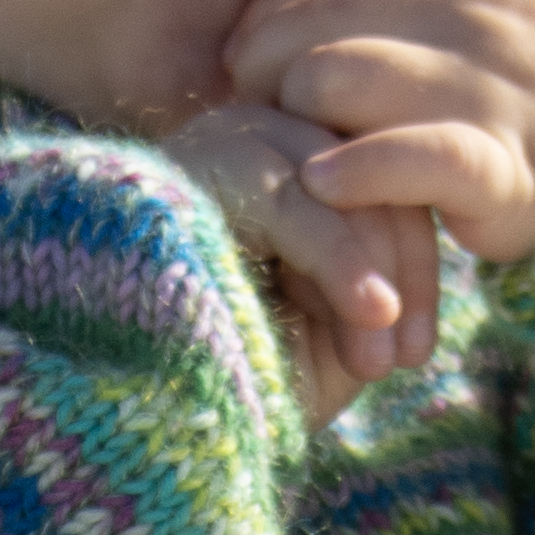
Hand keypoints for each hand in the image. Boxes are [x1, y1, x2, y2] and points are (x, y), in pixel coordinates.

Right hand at [155, 99, 442, 424]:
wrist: (118, 397)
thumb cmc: (216, 370)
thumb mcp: (315, 334)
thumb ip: (370, 289)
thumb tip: (416, 273)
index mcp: (281, 168)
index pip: (378, 187)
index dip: (411, 269)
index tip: (415, 352)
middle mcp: (254, 137)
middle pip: (370, 175)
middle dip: (401, 275)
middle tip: (403, 359)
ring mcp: (224, 138)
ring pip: (342, 186)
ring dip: (371, 275)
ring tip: (377, 360)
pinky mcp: (197, 162)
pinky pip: (296, 202)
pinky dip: (341, 264)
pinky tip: (370, 313)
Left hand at [220, 0, 534, 271]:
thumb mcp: (504, 32)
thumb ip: (423, 14)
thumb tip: (311, 3)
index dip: (274, 28)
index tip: (253, 71)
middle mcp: (481, 20)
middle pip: (318, 27)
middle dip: (266, 74)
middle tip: (254, 120)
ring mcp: (496, 92)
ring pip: (340, 77)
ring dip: (293, 120)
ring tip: (288, 156)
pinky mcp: (507, 170)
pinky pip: (411, 157)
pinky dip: (354, 170)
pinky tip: (324, 185)